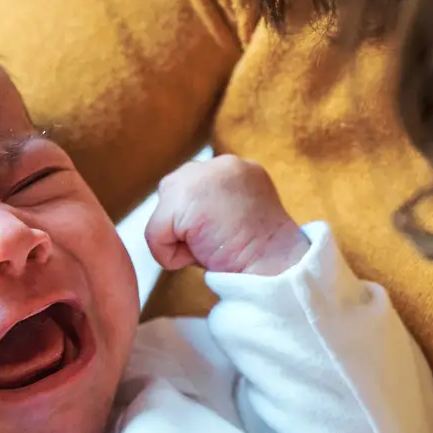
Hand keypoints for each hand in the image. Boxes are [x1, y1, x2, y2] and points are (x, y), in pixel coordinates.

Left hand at [145, 156, 308, 276]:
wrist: (277, 267)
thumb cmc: (261, 256)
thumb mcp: (242, 215)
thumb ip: (216, 205)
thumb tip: (185, 221)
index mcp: (238, 168)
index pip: (194, 187)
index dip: (200, 220)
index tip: (226, 236)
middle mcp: (220, 164)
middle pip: (172, 193)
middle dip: (185, 225)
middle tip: (218, 242)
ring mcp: (201, 177)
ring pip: (162, 216)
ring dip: (180, 240)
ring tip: (213, 246)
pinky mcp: (185, 199)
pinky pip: (155, 236)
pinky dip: (172, 255)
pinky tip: (204, 253)